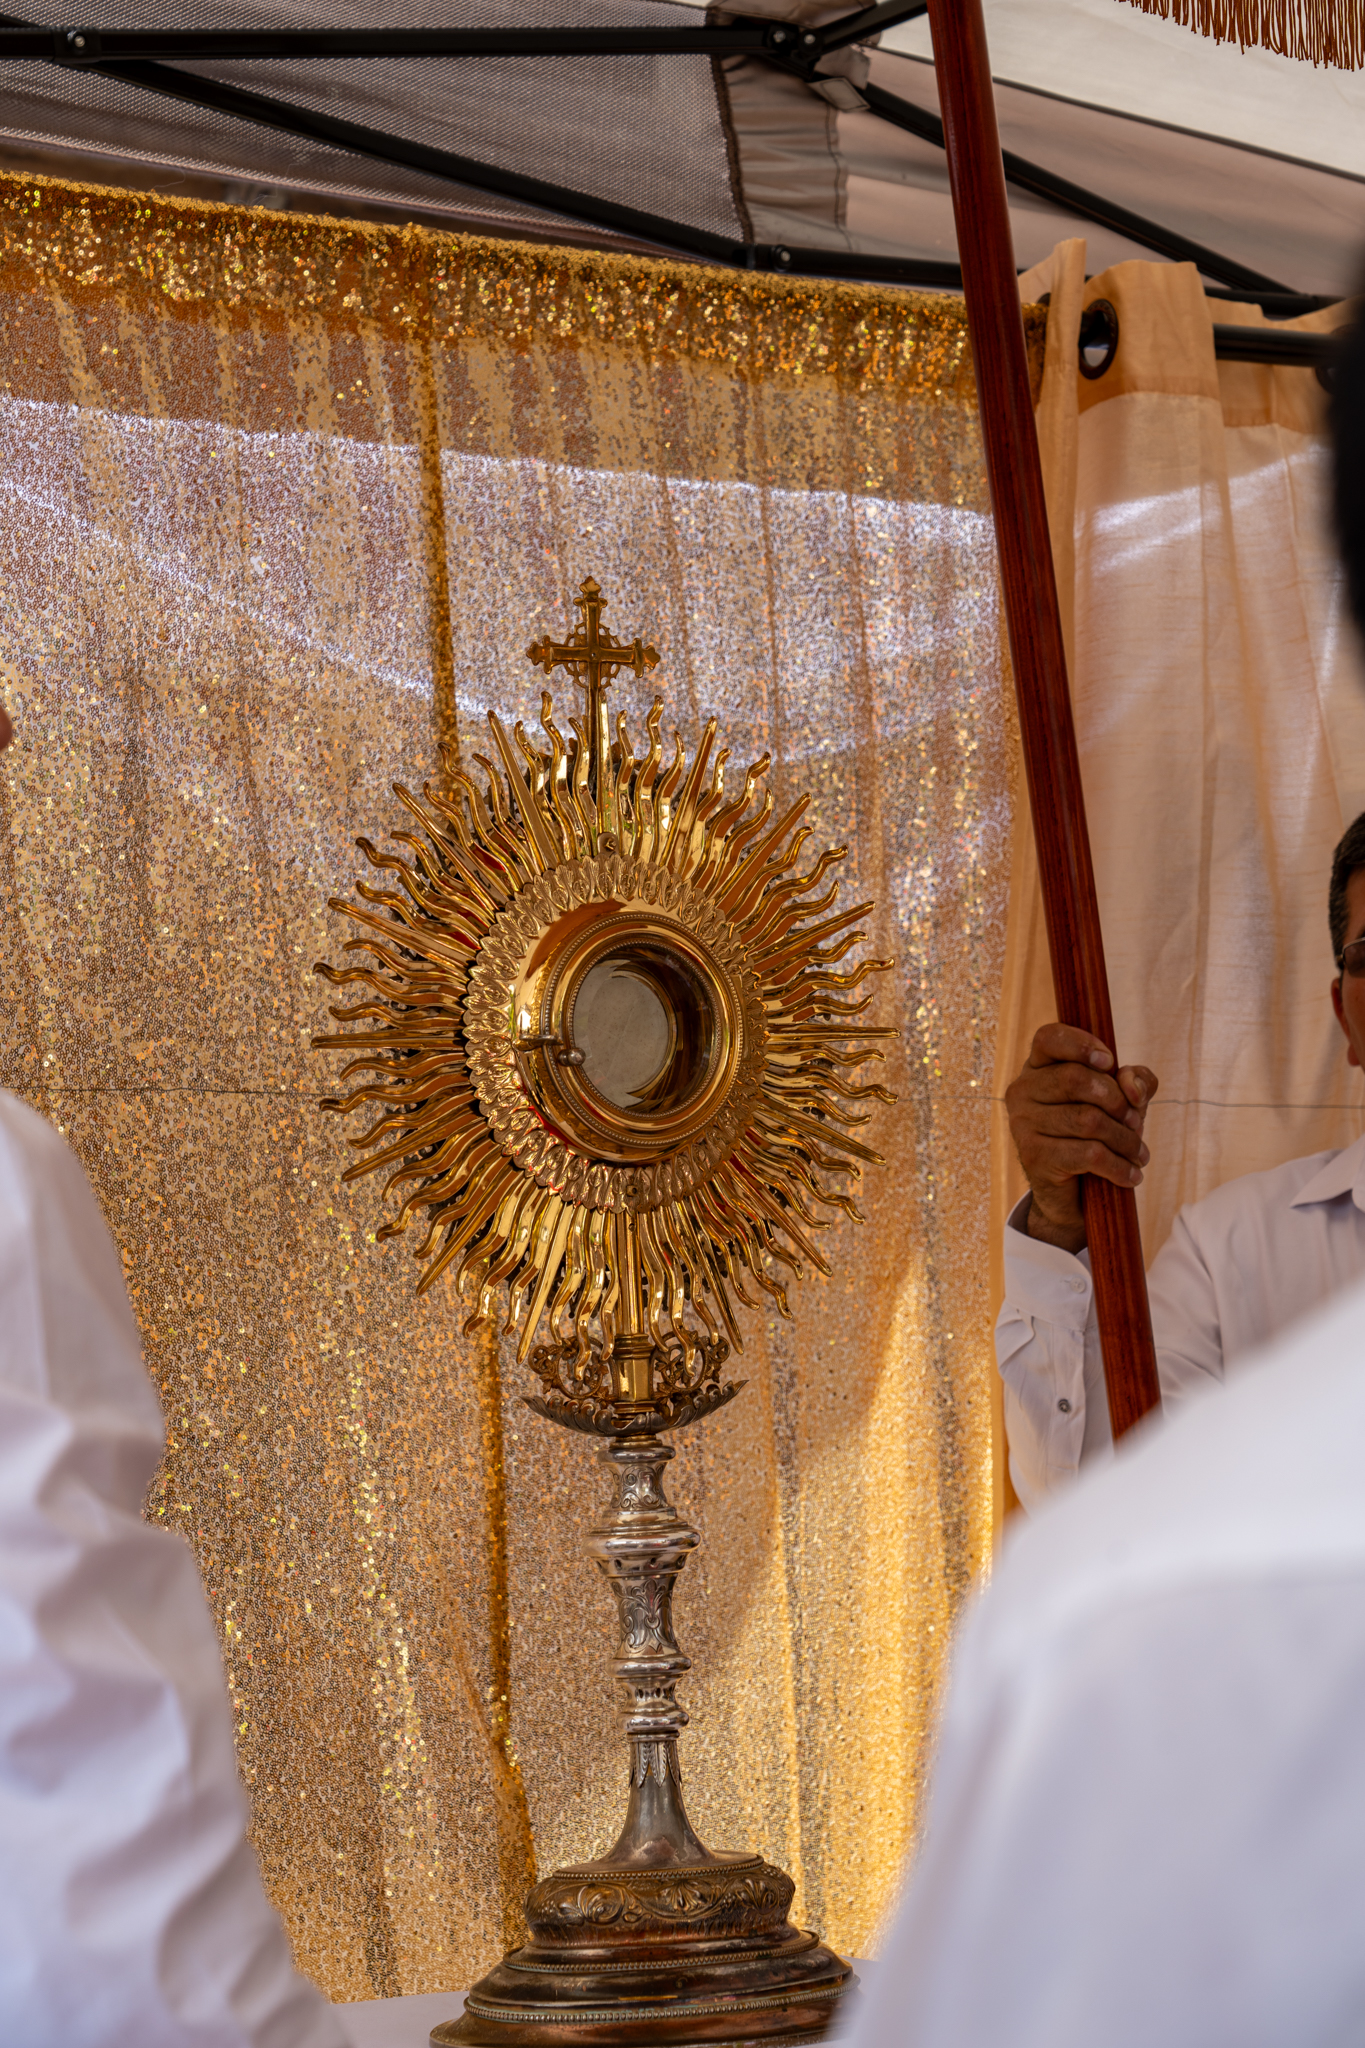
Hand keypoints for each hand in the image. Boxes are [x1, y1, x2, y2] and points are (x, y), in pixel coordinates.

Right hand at [1005, 1024, 1157, 1252]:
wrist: (1072, 1193)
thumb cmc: (1096, 1135)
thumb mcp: (1123, 1101)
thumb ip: (1136, 1081)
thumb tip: (1132, 1087)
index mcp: (1038, 1067)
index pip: (1049, 1038)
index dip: (1081, 1044)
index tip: (1109, 1062)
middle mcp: (1022, 1091)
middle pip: (1076, 1079)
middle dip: (1118, 1102)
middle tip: (1137, 1123)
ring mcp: (1023, 1123)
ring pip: (1088, 1120)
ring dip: (1126, 1140)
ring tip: (1139, 1154)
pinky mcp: (1033, 1156)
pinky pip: (1088, 1153)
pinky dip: (1119, 1166)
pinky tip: (1131, 1175)